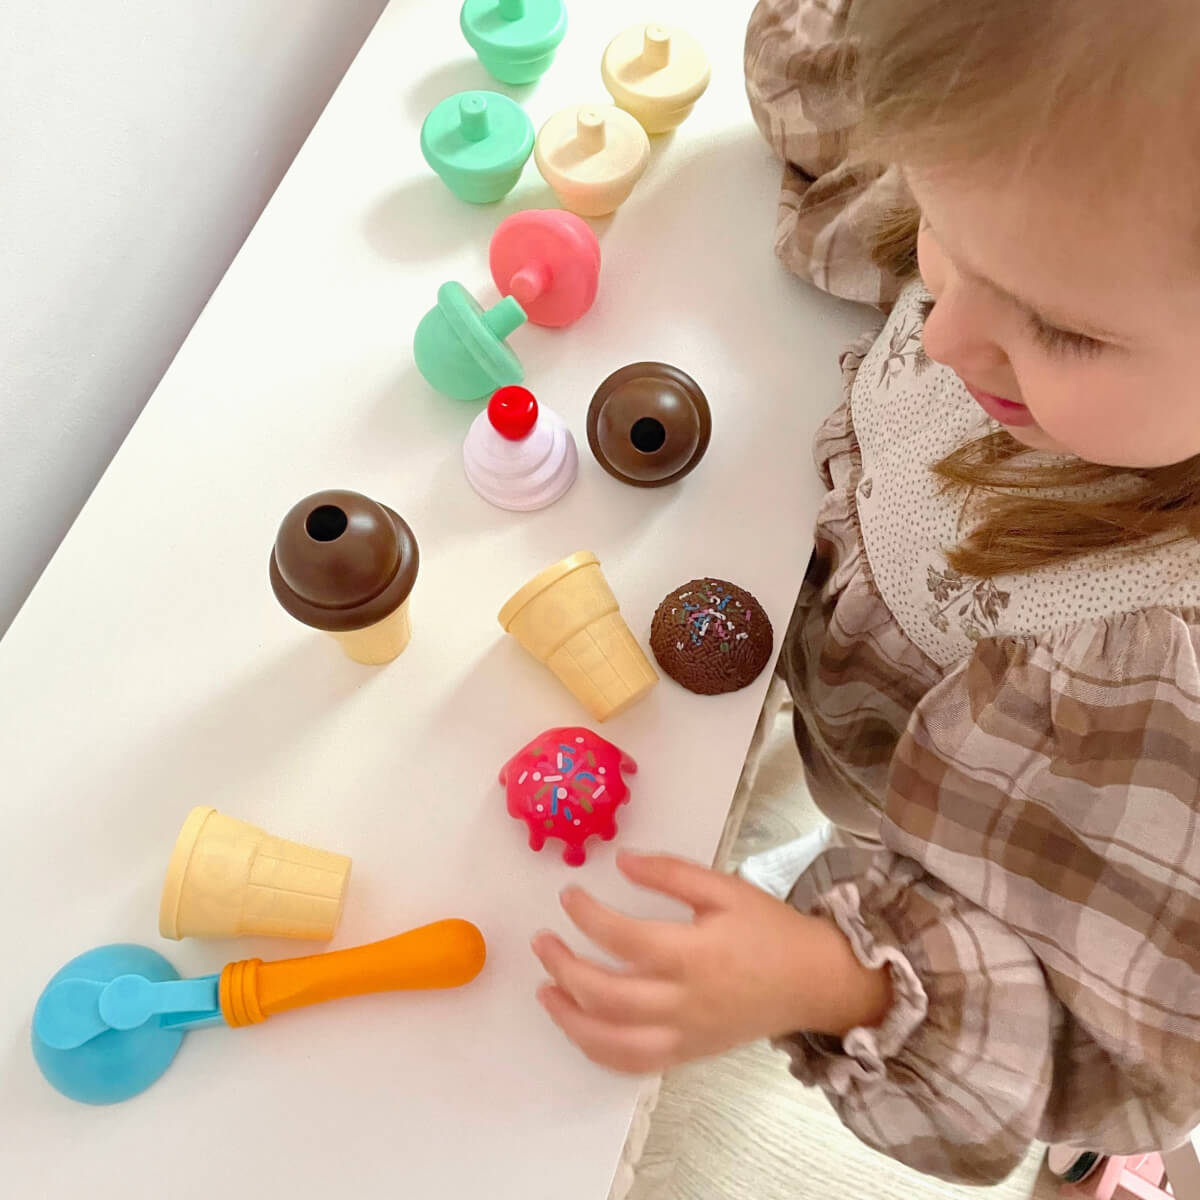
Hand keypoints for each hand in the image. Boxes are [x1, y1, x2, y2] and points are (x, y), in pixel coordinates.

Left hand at [532, 851, 891, 1074]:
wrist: (813, 982)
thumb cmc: (768, 930)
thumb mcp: (725, 887)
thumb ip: (671, 873)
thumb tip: (621, 861)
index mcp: (693, 955)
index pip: (623, 940)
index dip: (587, 917)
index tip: (568, 896)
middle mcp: (683, 1002)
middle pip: (606, 995)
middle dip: (564, 968)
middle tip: (543, 940)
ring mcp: (683, 1035)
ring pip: (611, 1042)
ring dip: (569, 1018)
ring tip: (545, 990)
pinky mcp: (686, 1054)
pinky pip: (633, 1064)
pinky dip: (598, 1050)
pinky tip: (578, 1025)